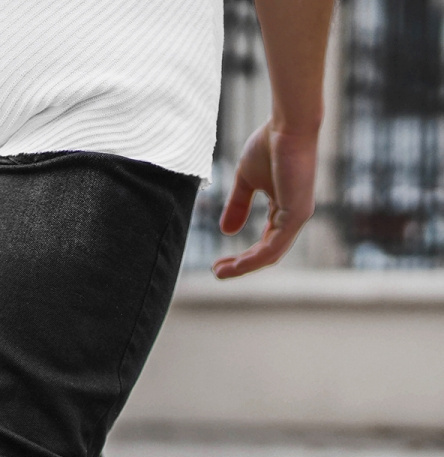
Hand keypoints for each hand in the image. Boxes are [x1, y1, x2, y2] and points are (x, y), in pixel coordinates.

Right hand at [213, 122, 318, 278]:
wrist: (287, 124)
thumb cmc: (270, 143)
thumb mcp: (246, 180)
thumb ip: (238, 205)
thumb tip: (227, 232)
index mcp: (284, 209)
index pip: (264, 243)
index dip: (242, 256)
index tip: (218, 263)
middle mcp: (294, 217)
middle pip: (267, 254)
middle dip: (241, 266)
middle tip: (218, 273)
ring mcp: (298, 217)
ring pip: (270, 255)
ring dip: (244, 267)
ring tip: (221, 273)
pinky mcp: (297, 215)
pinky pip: (273, 247)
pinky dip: (253, 259)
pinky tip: (236, 264)